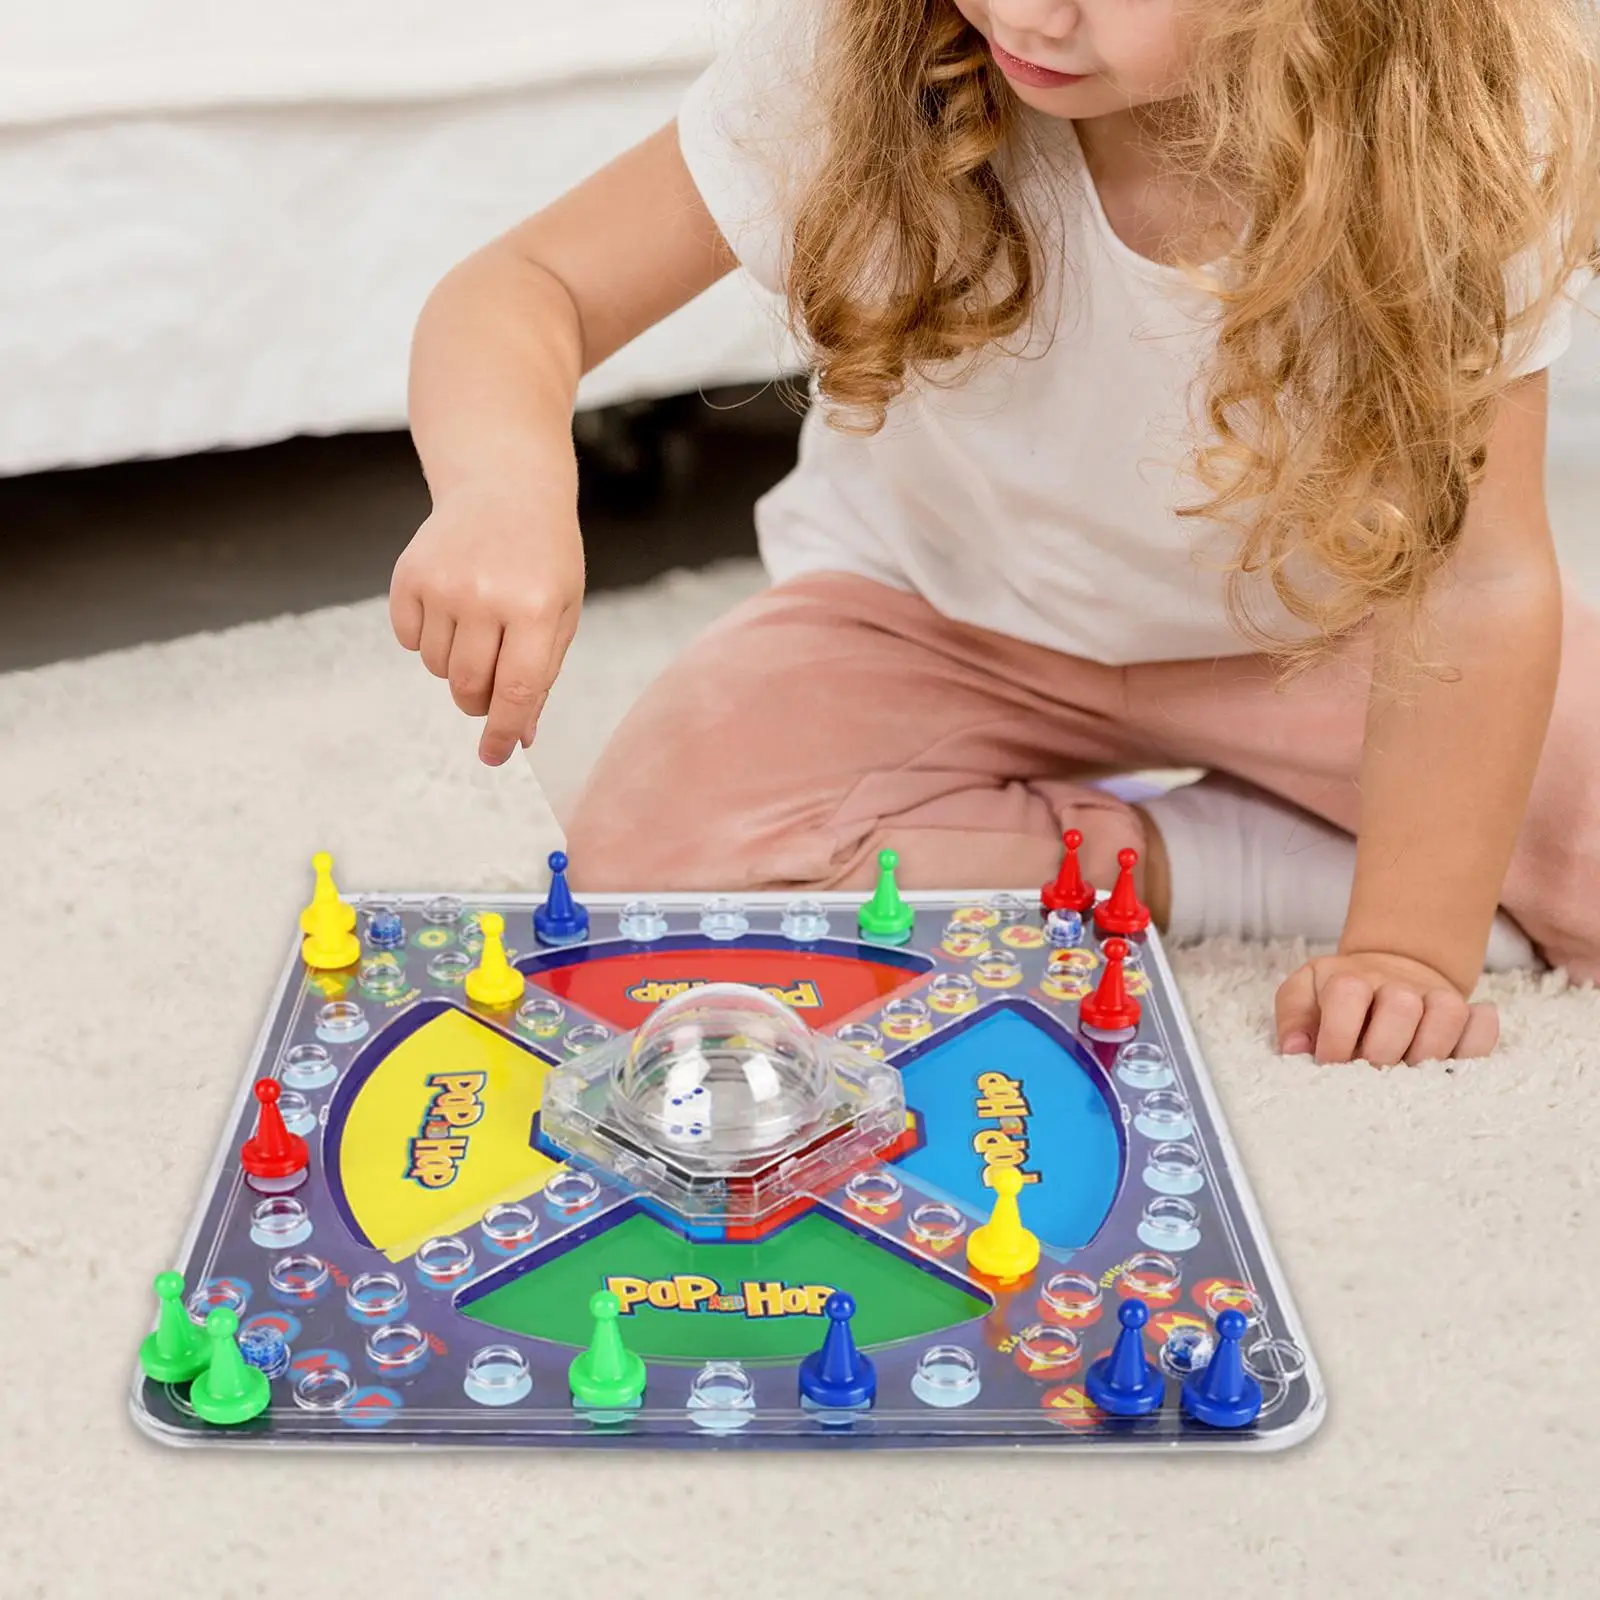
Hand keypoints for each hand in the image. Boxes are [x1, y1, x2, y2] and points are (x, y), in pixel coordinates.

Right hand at [390, 481, 583, 765]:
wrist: (505, 487)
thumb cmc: (543, 559)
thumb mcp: (562, 612)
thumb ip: (543, 676)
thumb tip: (520, 738)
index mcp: (537, 608)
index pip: (516, 691)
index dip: (504, 732)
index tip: (495, 756)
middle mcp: (487, 596)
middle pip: (469, 687)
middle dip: (479, 702)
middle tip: (490, 688)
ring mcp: (443, 584)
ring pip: (438, 668)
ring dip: (457, 665)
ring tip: (479, 625)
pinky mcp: (409, 575)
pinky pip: (410, 640)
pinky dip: (428, 639)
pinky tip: (452, 607)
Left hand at [1274, 951, 1498, 1064]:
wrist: (1384, 970)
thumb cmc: (1336, 994)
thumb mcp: (1303, 993)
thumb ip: (1293, 1017)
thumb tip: (1295, 1050)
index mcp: (1350, 978)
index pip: (1347, 995)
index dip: (1338, 1037)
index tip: (1329, 1064)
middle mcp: (1396, 984)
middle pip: (1401, 1006)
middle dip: (1382, 1050)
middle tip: (1369, 1074)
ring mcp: (1434, 996)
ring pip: (1447, 1014)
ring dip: (1427, 1051)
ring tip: (1407, 1074)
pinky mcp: (1465, 1014)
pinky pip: (1483, 1027)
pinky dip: (1476, 1044)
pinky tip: (1452, 1062)